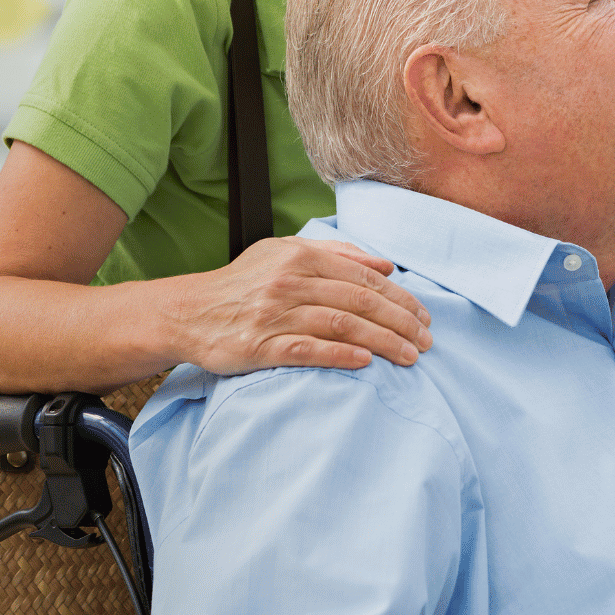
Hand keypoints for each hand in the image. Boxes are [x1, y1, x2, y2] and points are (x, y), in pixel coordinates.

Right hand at [177, 237, 432, 372]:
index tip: (424, 317)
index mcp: (301, 256)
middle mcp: (290, 281)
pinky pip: (308, 350)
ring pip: (342, 325)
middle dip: (401, 323)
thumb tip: (386, 265)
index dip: (401, 299)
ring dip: (383, 342)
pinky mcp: (260, 346)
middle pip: (361, 302)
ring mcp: (274, 314)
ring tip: (409, 356)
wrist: (187, 312)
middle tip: (426, 341)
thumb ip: (337, 254)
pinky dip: (341, 355)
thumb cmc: (244, 283)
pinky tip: (366, 362)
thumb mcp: (285, 253)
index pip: (365, 278)